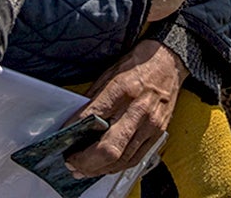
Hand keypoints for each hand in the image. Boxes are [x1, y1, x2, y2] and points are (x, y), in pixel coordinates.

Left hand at [64, 40, 188, 178]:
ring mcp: (150, 124)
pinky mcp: (158, 133)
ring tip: (84, 169)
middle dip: (86, 161)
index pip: (93, 118)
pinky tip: (105, 166)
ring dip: (99, 169)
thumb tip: (77, 122)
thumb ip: (94, 99)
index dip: (74, 132)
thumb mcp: (109, 73)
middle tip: (72, 162)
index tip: (62, 140)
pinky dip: (117, 166)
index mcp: (122, 89)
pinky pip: (135, 158)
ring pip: (122, 159)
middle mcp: (138, 109)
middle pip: (109, 148)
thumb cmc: (138, 65)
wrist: (168, 62)